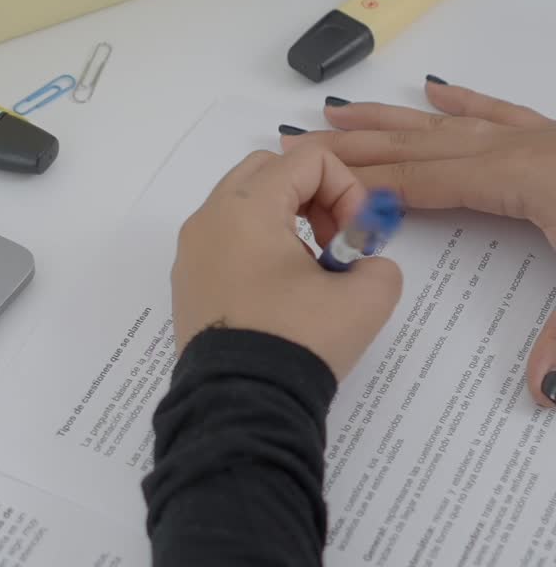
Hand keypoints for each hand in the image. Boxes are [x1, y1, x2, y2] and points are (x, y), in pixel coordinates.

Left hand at [171, 146, 401, 381]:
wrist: (242, 407)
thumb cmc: (297, 342)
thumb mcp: (366, 298)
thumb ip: (380, 264)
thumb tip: (361, 267)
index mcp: (246, 207)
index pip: (309, 159)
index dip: (348, 190)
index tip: (355, 242)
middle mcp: (208, 219)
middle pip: (269, 172)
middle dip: (313, 197)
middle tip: (334, 245)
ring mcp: (191, 254)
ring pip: (245, 207)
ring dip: (287, 224)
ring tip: (310, 276)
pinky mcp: (188, 287)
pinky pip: (226, 244)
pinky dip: (259, 252)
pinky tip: (281, 297)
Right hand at [282, 81, 555, 405]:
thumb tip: (542, 395)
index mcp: (528, 180)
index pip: (430, 181)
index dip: (371, 185)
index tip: (319, 186)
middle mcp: (529, 149)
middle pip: (427, 143)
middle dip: (363, 143)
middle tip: (306, 138)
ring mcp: (545, 138)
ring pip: (456, 122)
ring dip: (398, 118)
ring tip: (346, 111)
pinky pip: (502, 113)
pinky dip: (467, 103)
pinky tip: (442, 92)